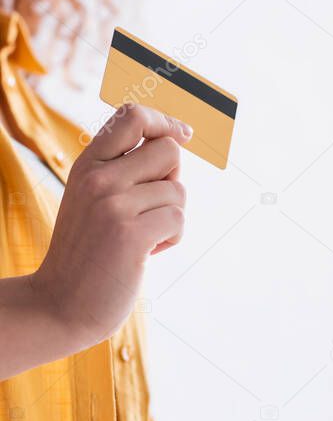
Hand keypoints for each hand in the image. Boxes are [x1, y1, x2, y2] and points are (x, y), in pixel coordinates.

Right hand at [32, 103, 191, 350]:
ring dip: (171, 218)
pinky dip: (171, 240)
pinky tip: (146, 253)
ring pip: (178, 190)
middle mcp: (98, 178)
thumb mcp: (93, 200)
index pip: (132, 116)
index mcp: (88, 164)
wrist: (61, 303)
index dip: (165, 122)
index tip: (183, 134)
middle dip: (174, 180)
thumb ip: (122, 171)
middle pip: (169, 150)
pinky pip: (178, 220)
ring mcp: (113, 205)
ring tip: (143, 238)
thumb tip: (176, 144)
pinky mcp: (131, 234)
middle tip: (153, 208)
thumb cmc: (88, 253)